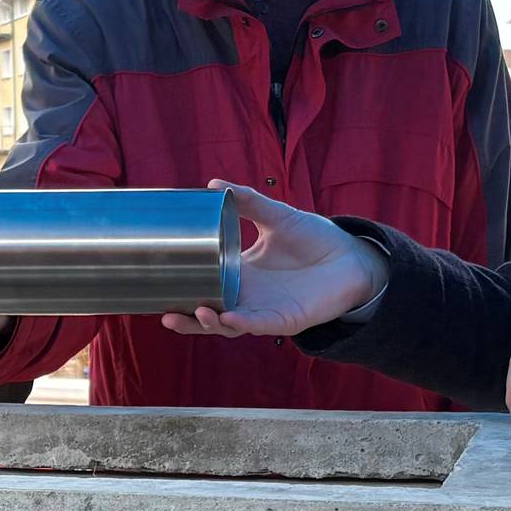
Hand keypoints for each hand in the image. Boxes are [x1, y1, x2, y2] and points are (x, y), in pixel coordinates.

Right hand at [161, 181, 385, 337]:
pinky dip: (242, 323)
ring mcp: (264, 310)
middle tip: (165, 313)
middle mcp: (247, 296)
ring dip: (209, 323)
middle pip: (209, 314)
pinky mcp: (286, 319)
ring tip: (196, 311)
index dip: (182, 290)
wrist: (352, 255)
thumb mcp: (275, 215)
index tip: (158, 285)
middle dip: (187, 318)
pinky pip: (259, 325)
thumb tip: (213, 185)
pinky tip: (228, 317)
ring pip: (229, 326)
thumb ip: (247, 202)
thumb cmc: (314, 238)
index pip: (204, 285)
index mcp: (240, 273)